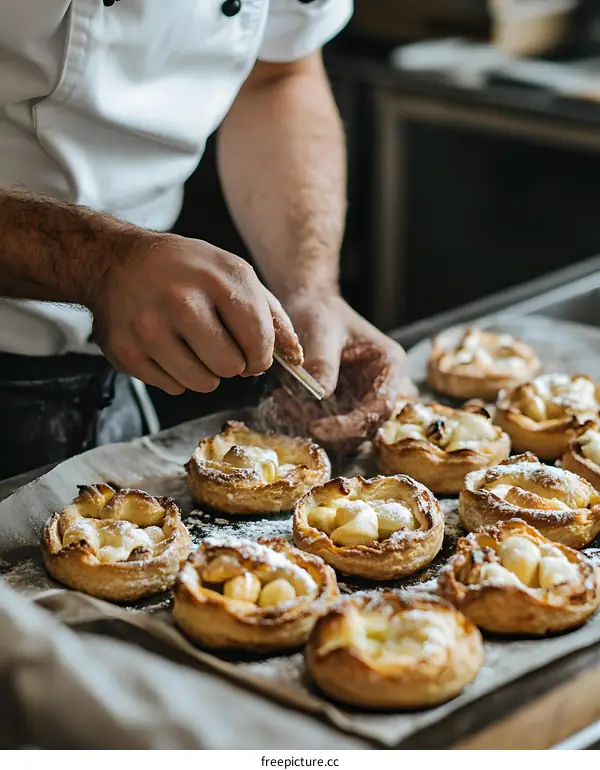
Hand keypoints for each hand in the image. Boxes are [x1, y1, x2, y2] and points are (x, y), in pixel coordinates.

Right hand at [90, 233, 302, 394]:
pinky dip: (176, 375)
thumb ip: (271, 315)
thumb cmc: (186, 271)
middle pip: (230, 368)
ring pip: (202, 384)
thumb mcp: (234, 274)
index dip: (260, 356)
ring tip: (192, 346)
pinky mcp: (127, 351)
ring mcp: (150, 328)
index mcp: (220, 279)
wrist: (117, 261)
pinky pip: (172, 387)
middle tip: (218, 346)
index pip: (259, 342)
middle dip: (232, 364)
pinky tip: (166, 347)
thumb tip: (297, 358)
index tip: (251, 352)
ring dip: (205, 373)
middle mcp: (183, 302)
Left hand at [273, 293, 415, 449]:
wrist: (308, 307)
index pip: (380, 407)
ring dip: (315, 424)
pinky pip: (330, 423)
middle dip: (332, 429)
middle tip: (297, 417)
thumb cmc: (320, 312)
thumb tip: (322, 395)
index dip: (351, 424)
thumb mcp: (321, 331)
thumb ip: (323, 362)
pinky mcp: (345, 404)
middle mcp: (382, 385)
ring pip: (347, 431)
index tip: (318, 427)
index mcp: (389, 365)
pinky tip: (285, 400)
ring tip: (286, 402)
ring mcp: (364, 397)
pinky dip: (306, 418)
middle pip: (367, 426)